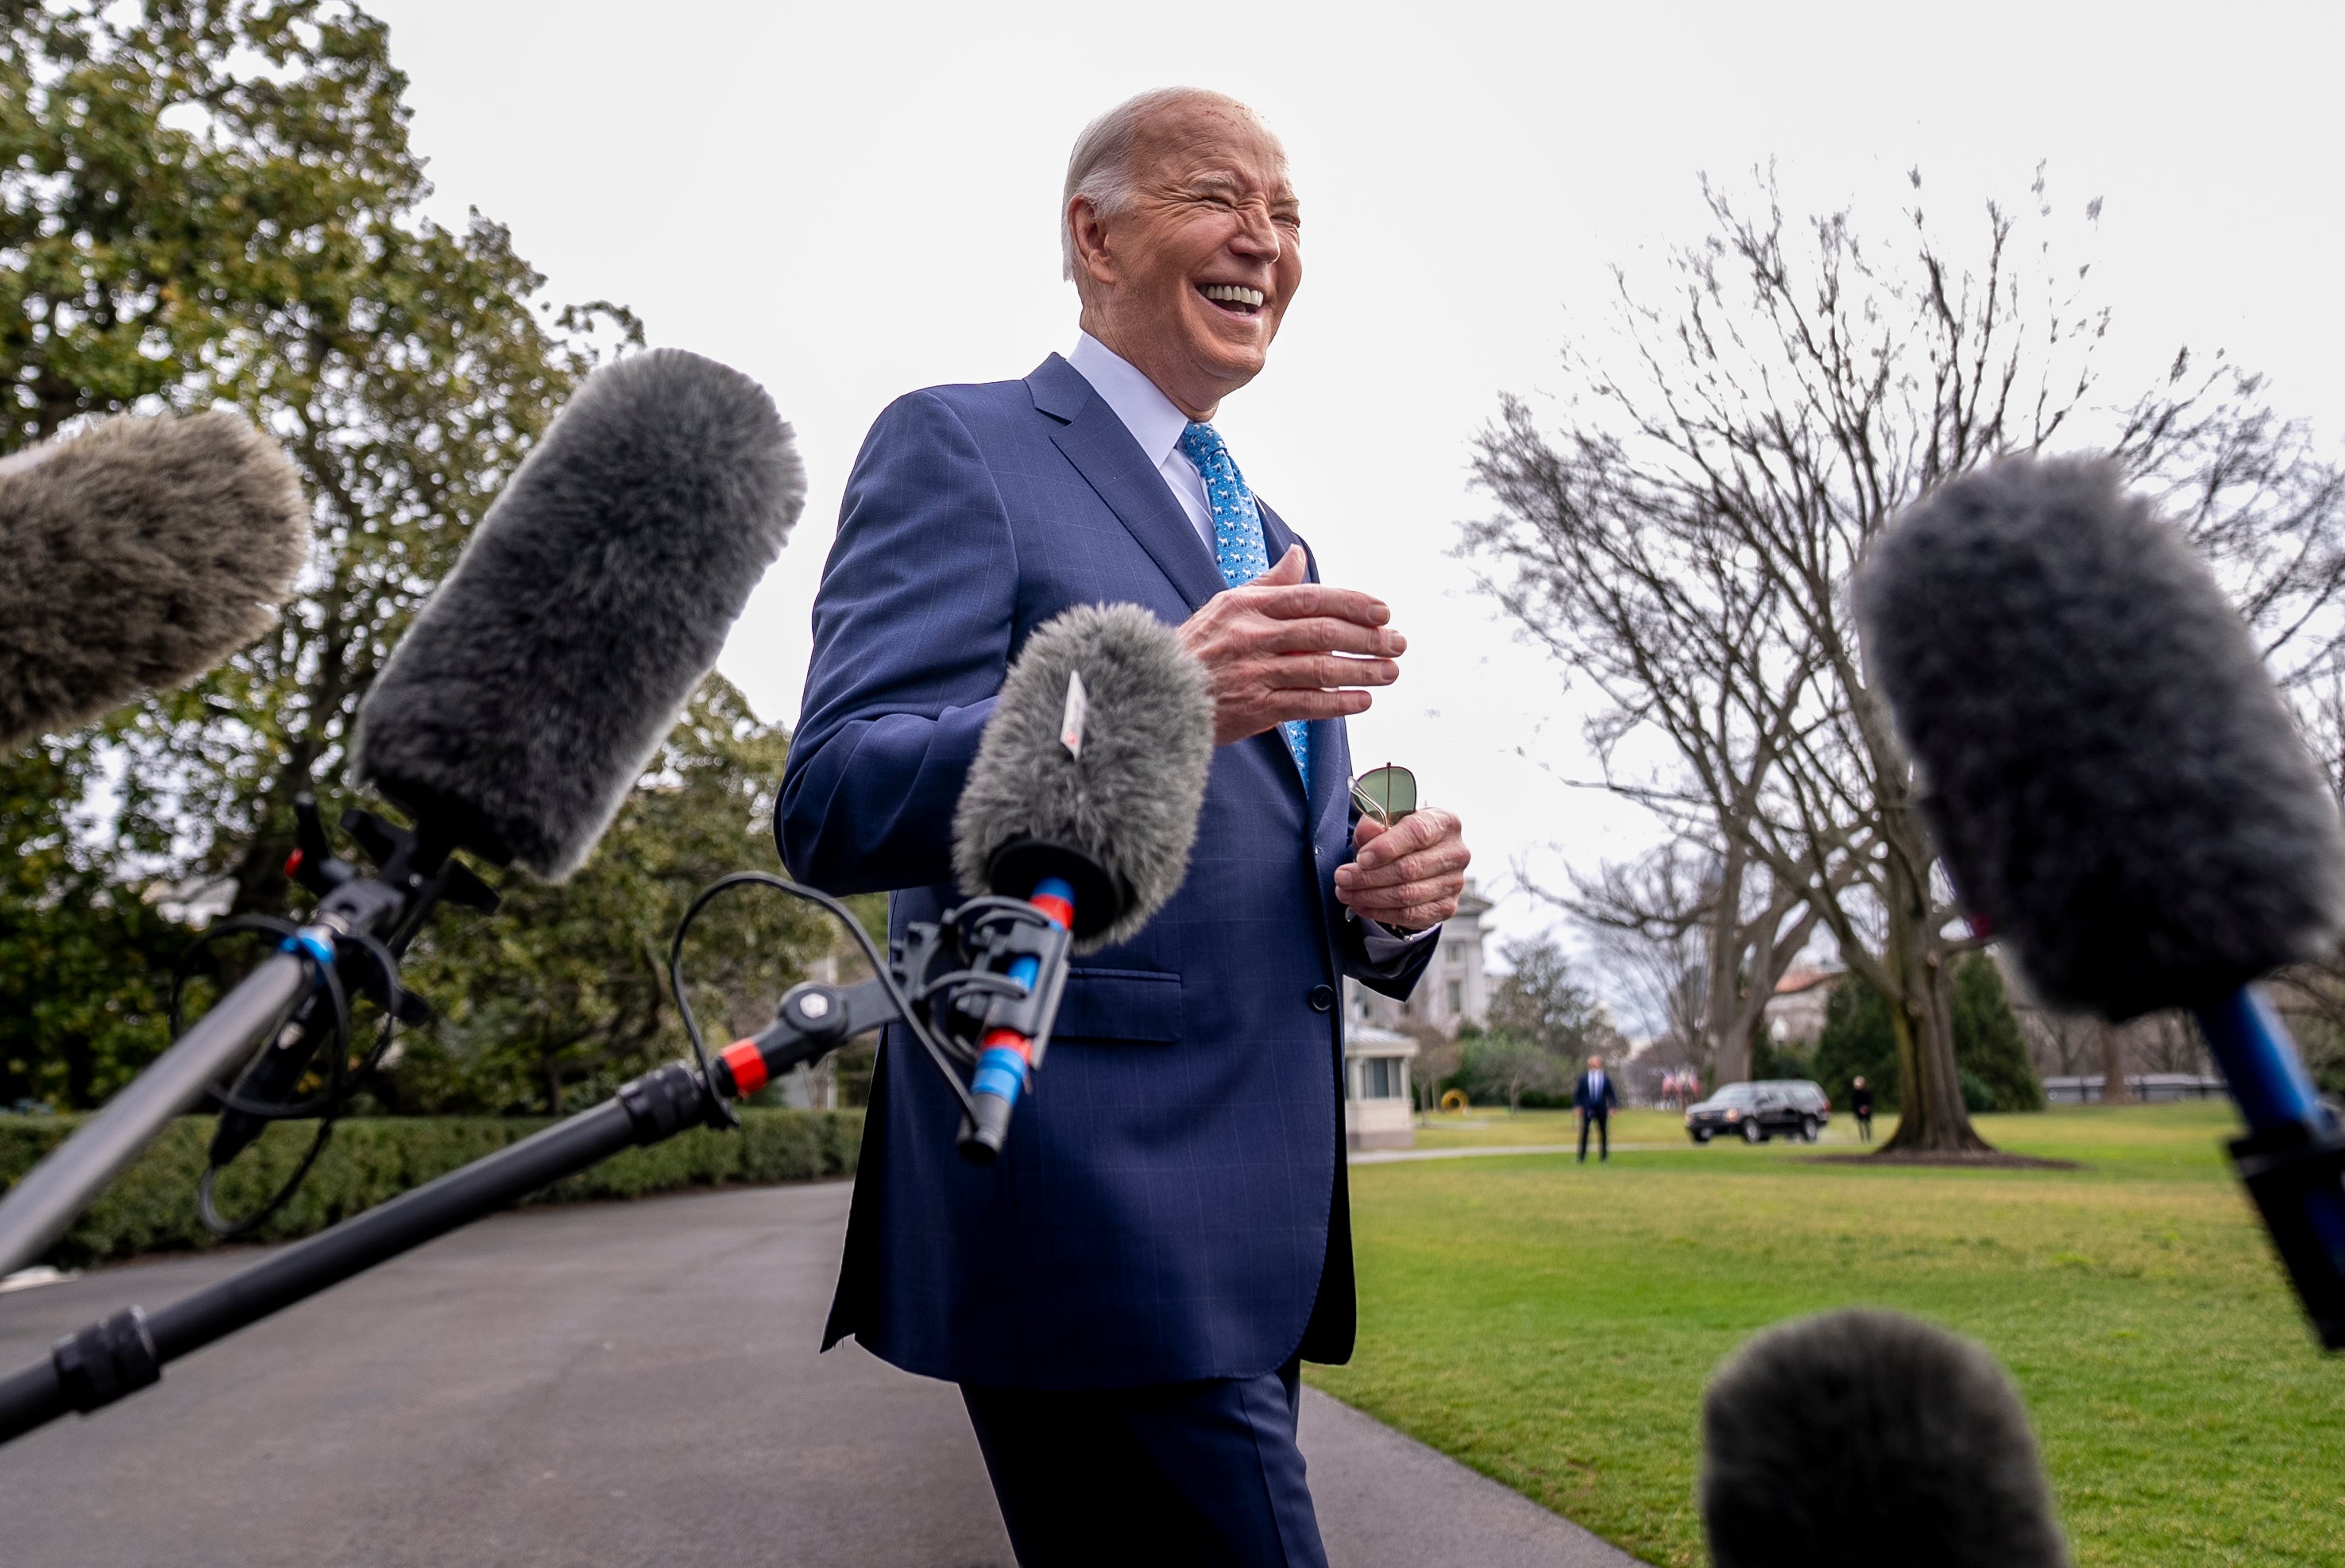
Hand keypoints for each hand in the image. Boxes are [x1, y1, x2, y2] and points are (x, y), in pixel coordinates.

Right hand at [1175, 545, 1403, 746]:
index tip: (1383, 611)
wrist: (1159, 692)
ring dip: (1362, 670)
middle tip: (1398, 642)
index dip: (1352, 603)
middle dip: (1368, 638)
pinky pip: (1307, 703)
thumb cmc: (1199, 646)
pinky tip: (1364, 701)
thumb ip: (1269, 583)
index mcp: (1249, 606)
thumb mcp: (1227, 604)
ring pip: (1320, 668)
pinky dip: (1338, 702)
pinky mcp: (1256, 708)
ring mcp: (1255, 672)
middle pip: (1323, 632)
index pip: (1312, 598)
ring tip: (1391, 672)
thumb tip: (1299, 555)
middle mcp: (1253, 635)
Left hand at [1334, 808, 1468, 930]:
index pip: (1418, 833)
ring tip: (1345, 892)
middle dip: (1369, 876)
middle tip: (1342, 878)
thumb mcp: (1387, 822)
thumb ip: (1376, 822)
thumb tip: (1369, 829)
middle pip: (1410, 868)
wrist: (1419, 857)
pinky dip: (1380, 912)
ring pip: (1408, 895)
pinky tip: (1361, 905)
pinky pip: (1410, 915)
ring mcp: (1454, 883)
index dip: (1387, 847)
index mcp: (1445, 822)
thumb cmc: (1402, 836)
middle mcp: (1456, 852)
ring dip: (1370, 896)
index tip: (1361, 858)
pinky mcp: (1446, 907)